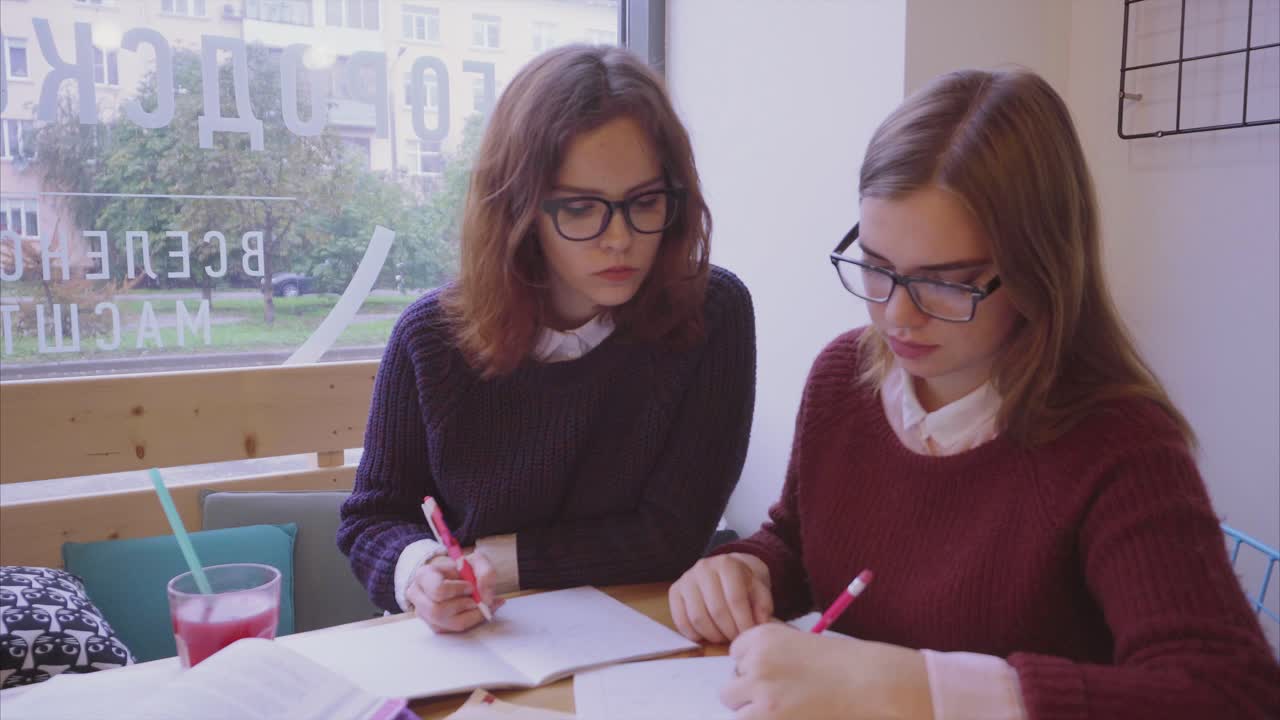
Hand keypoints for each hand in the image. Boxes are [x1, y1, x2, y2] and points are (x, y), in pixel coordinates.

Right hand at [405, 551, 503, 632]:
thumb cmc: (465, 569)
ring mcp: (423, 613)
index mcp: (424, 575)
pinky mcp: (433, 625)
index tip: (471, 586)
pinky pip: (451, 630)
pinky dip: (470, 621)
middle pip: (438, 611)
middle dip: (463, 606)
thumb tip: (485, 598)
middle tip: (476, 599)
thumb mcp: (479, 562)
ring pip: (446, 624)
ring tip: (479, 605)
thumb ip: (486, 574)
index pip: (438, 590)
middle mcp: (417, 595)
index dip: (458, 591)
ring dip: (469, 615)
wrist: (459, 578)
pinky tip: (477, 611)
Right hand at [669, 553, 773, 643]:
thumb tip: (761, 622)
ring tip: (724, 637)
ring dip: (713, 635)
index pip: (735, 599)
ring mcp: (686, 579)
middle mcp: (704, 568)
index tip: (749, 636)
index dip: (744, 622)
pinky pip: (681, 621)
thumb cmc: (743, 583)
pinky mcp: (675, 591)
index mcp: (727, 564)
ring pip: (698, 618)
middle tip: (737, 639)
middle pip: (717, 610)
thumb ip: (763, 605)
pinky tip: (707, 635)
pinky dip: (695, 634)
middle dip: (730, 631)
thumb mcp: (759, 589)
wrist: (725, 571)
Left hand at [721, 623, 933, 719]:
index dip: (753, 666)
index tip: (775, 673)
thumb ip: (771, 654)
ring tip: (782, 707)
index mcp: (763, 636)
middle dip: (748, 690)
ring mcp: (760, 689)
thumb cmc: (842, 663)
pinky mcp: (768, 715)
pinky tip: (785, 714)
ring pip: (733, 703)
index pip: (736, 654)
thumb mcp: (800, 644)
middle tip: (778, 695)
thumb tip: (745, 672)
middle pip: (730, 682)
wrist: (868, 680)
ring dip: (751, 709)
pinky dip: (760, 719)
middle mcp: (756, 659)